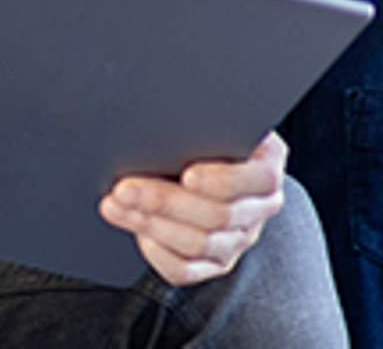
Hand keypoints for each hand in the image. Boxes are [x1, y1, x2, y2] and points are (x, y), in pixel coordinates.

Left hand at [99, 131, 287, 285]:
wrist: (213, 161)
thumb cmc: (206, 131)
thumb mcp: (212, 118)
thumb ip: (201, 121)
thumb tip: (161, 113)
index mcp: (266, 166)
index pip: (259, 178)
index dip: (224, 180)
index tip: (188, 174)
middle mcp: (259, 207)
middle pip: (218, 214)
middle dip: (164, 201)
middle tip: (125, 188)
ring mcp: (238, 239)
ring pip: (198, 243)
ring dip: (150, 224)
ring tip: (116, 205)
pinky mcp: (216, 262)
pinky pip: (186, 269)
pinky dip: (158, 252)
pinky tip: (136, 231)